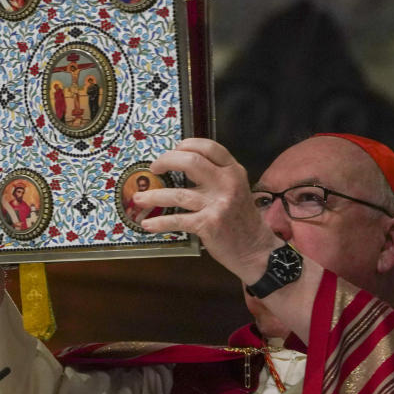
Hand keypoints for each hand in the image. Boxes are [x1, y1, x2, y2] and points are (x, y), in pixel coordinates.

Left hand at [136, 138, 281, 282]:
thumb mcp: (236, 188)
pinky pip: (177, 220)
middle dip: (166, 161)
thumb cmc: (240, 218)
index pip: (208, 147)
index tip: (172, 151)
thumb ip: (215, 175)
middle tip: (154, 168)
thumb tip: (180, 162)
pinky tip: (147, 224)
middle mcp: (227, 183)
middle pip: (191, 161)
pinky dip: (159, 223)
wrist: (255, 249)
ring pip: (178, 194)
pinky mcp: (209, 224)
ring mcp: (217, 204)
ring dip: (153, 196)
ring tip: (137, 198)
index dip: (186, 145)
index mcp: (233, 171)